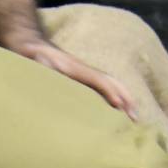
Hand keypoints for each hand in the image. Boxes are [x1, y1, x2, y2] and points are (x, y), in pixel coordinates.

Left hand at [4, 37, 137, 119]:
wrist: (31, 49)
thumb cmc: (35, 59)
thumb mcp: (40, 63)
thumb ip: (47, 66)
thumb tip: (53, 71)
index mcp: (78, 70)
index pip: (101, 81)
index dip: (110, 92)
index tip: (119, 106)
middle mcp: (86, 73)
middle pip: (113, 84)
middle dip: (127, 99)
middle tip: (136, 118)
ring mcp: (85, 78)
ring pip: (111, 87)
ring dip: (124, 101)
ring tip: (133, 118)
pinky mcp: (82, 84)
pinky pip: (103, 91)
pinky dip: (113, 101)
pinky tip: (116, 114)